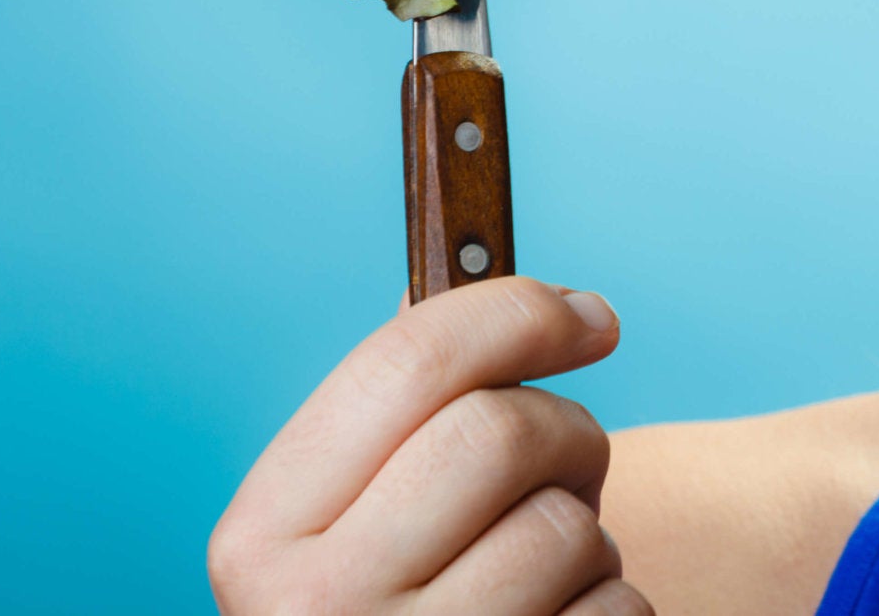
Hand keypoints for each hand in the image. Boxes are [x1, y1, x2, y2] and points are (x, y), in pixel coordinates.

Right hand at [210, 276, 647, 614]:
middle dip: (567, 432)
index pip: (406, 364)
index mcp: (260, 539)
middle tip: (569, 465)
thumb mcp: (345, 536)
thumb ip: (398, 428)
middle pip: (504, 431)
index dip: (517, 313)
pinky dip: (614, 615)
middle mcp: (314, 610)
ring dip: (589, 543)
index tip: (589, 314)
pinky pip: (618, 613)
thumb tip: (524, 295)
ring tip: (542, 582)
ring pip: (572, 528)